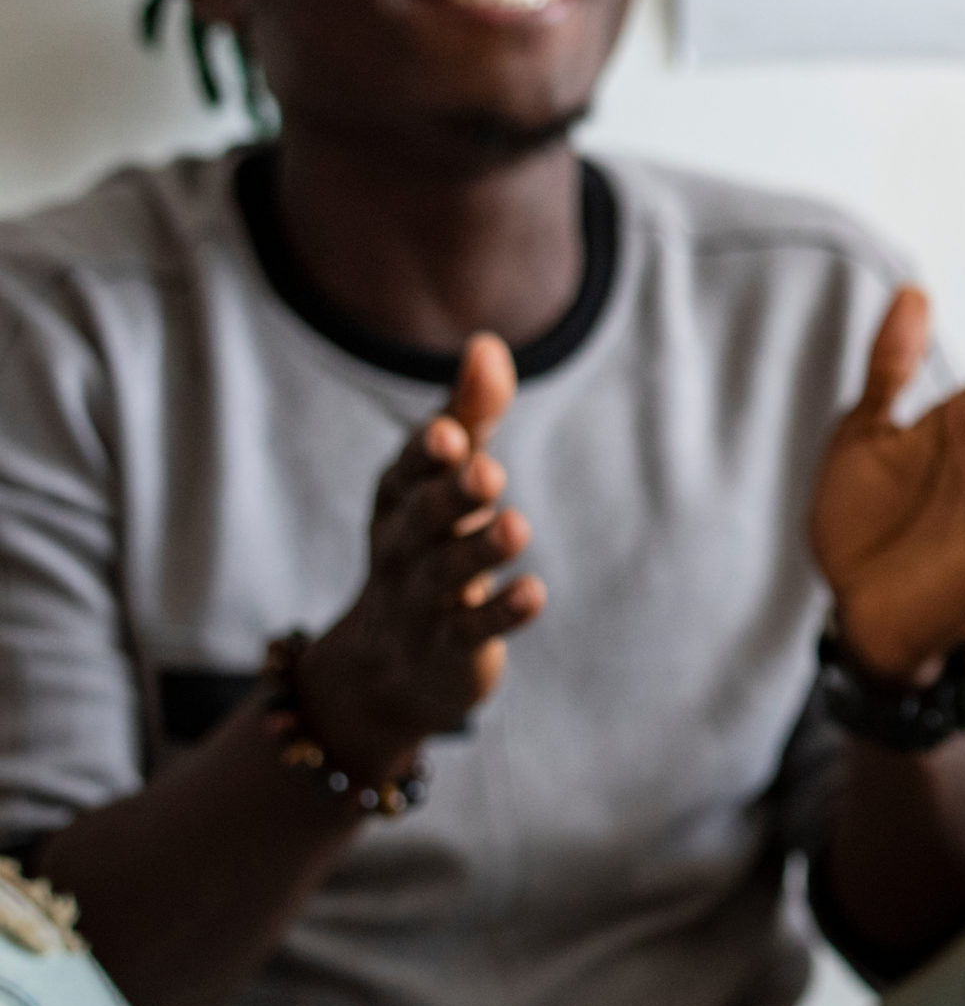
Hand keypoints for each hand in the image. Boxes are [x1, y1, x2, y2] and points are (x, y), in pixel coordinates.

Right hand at [299, 336, 546, 777]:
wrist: (390, 661)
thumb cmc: (427, 541)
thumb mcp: (441, 477)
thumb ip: (469, 415)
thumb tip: (488, 344)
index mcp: (399, 499)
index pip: (408, 471)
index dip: (427, 454)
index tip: (453, 434)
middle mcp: (403, 547)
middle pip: (425, 519)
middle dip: (453, 496)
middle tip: (488, 471)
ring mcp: (424, 600)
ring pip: (449, 574)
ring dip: (481, 550)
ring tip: (516, 527)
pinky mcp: (451, 646)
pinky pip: (474, 630)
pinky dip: (502, 613)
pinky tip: (534, 594)